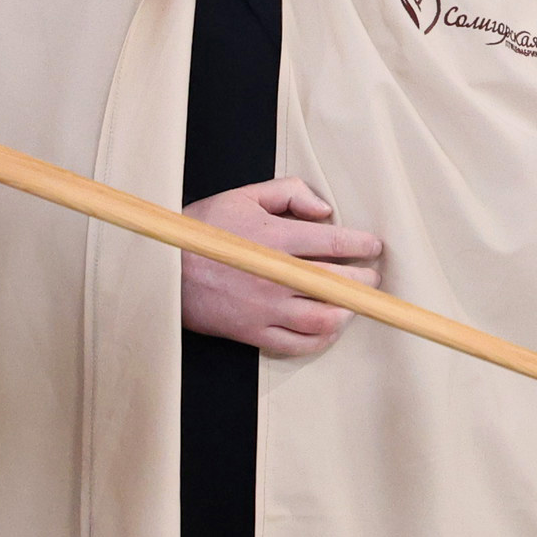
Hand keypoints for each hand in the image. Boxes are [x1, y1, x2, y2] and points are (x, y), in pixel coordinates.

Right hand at [179, 179, 382, 358]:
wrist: (163, 270)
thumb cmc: (201, 229)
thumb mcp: (242, 195)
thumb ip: (288, 192)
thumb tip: (324, 209)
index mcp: (274, 238)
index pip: (334, 242)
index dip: (362, 245)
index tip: (373, 247)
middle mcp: (275, 276)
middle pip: (337, 282)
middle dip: (363, 279)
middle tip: (371, 276)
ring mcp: (265, 308)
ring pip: (324, 318)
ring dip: (348, 310)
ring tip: (354, 302)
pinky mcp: (254, 332)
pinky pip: (298, 345)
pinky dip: (320, 339)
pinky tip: (328, 329)